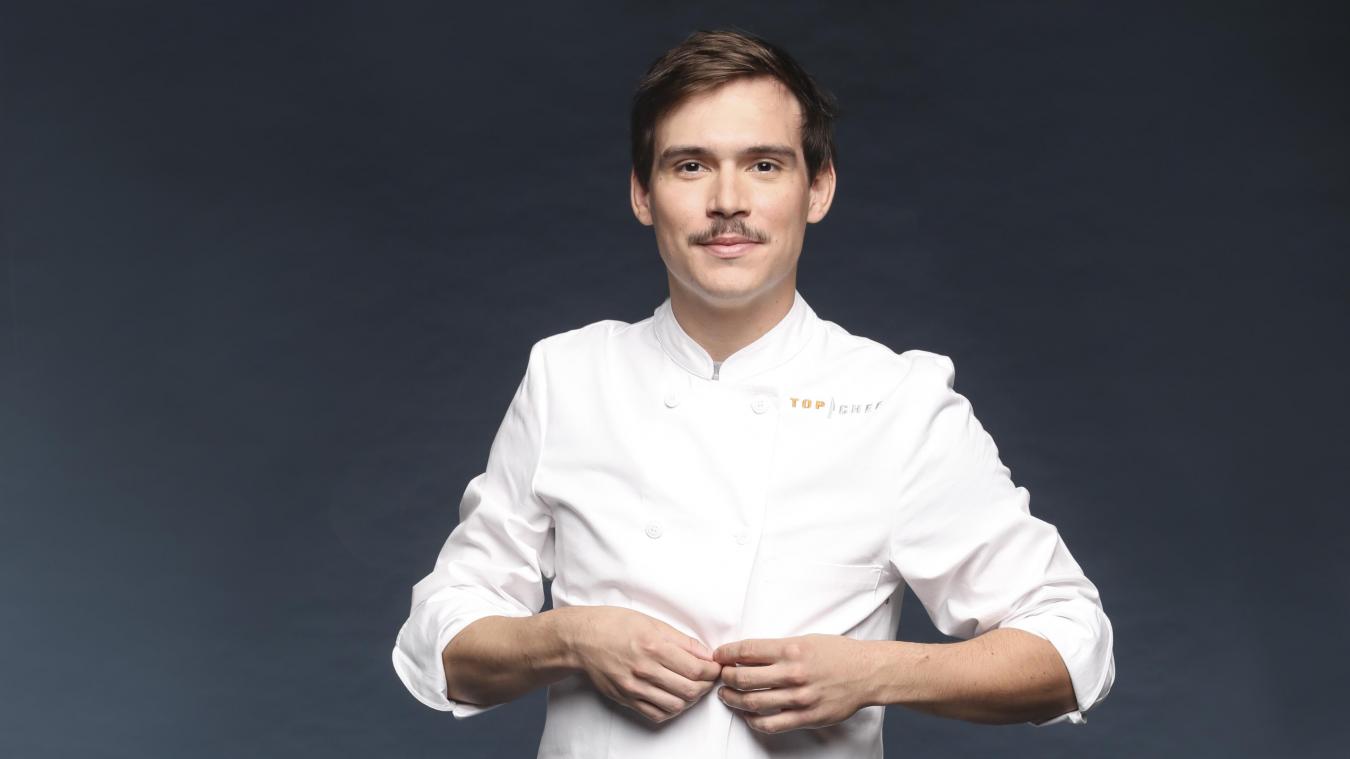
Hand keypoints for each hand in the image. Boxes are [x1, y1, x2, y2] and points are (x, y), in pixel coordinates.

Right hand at [561, 606, 721, 723]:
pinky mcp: (627, 699)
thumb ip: (682, 641)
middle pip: (690, 690)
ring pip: (676, 705)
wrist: (582, 639)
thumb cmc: (615, 625)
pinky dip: (672, 709)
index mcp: (654, 646)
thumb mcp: (652, 622)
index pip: (697, 668)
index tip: (716, 666)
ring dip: (692, 699)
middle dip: (707, 685)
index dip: (713, 670)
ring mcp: (635, 687)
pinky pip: (657, 714)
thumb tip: (706, 654)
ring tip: (693, 687)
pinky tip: (675, 698)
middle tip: (709, 678)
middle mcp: (645, 669)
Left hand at [713, 634, 875, 733]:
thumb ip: (778, 648)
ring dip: (733, 699)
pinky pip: (771, 724)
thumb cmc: (837, 653)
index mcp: (791, 649)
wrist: (867, 673)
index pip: (747, 650)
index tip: (719, 656)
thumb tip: (747, 654)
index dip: (726, 654)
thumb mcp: (806, 640)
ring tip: (726, 694)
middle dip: (725, 676)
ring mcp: (799, 697)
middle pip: (743, 677)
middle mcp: (793, 673)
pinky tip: (748, 715)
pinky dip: (753, 720)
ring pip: (753, 702)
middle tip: (720, 675)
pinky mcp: (806, 717)